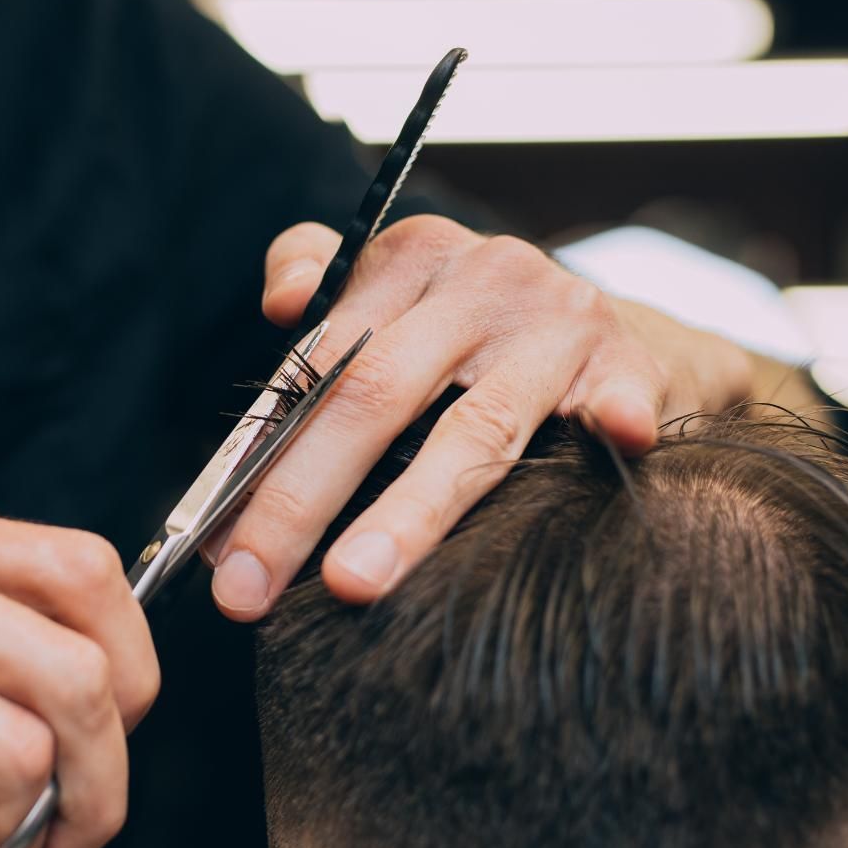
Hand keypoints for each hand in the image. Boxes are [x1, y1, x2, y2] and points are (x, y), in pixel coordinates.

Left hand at [206, 216, 752, 617]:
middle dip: (300, 499)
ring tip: (352, 583)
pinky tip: (613, 444)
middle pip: (374, 394)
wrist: (610, 328)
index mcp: (409, 258)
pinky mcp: (629, 363)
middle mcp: (481, 278)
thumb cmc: (473, 330)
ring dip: (411, 511)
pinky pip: (617, 398)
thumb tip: (280, 306)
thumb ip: (324, 292)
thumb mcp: (395, 290)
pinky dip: (612, 419)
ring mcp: (558, 322)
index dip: (261, 450)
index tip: (218, 540)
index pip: (318, 358)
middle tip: (246, 590)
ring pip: (476, 427)